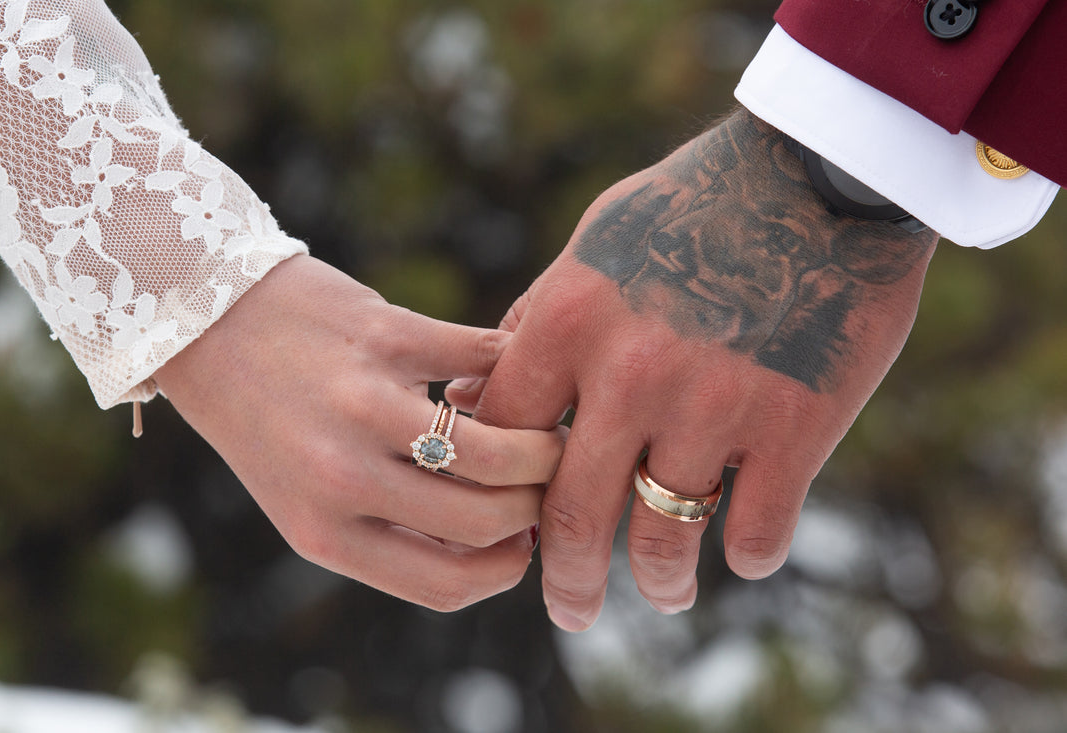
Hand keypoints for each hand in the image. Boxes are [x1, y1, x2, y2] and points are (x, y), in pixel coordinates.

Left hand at [155, 255, 564, 610]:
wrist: (208, 319)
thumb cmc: (266, 415)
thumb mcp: (305, 494)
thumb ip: (387, 526)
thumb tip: (499, 539)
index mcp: (322, 533)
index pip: (448, 584)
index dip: (509, 570)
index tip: (527, 542)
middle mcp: (341, 478)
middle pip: (486, 521)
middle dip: (537, 505)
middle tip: (547, 479)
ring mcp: (365, 405)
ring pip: (499, 453)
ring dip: (544, 446)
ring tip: (548, 432)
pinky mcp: (388, 335)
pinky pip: (486, 361)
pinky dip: (516, 368)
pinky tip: (513, 371)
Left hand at [449, 109, 937, 629]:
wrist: (820, 173)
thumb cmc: (694, 207)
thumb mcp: (594, 246)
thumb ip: (538, 322)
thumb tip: (476, 397)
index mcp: (570, 323)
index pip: (502, 440)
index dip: (498, 494)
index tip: (511, 525)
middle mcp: (631, 373)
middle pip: (573, 515)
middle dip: (566, 581)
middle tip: (569, 610)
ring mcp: (714, 405)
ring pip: (664, 537)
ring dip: (660, 582)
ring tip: (663, 594)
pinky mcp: (795, 425)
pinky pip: (759, 529)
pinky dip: (750, 555)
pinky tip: (743, 557)